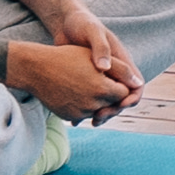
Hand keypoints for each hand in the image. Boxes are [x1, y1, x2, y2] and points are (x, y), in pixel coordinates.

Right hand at [4, 38, 123, 118]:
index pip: (123, 93)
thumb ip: (122, 70)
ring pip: (97, 109)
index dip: (118, 83)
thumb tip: (138, 83)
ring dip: (95, 100)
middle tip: (93, 79)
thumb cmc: (67, 57)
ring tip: (83, 83)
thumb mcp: (96, 58)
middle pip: (111, 103)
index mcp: (103, 90)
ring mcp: (79, 113)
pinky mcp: (68, 117)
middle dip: (107, 92)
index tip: (108, 75)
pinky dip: (81, 105)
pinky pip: (82, 114)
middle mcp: (93, 105)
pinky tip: (74, 91)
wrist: (36, 68)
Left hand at [47, 4, 144, 109]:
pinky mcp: (87, 82)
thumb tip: (105, 69)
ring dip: (101, 114)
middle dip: (113, 110)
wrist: (64, 23)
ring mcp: (100, 78)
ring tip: (90, 122)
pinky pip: (91, 101)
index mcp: (122, 62)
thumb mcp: (92, 32)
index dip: (131, 98)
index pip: (136, 86)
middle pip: (122, 99)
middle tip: (98, 118)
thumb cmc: (81, 23)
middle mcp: (114, 73)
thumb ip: (100, 48)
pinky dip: (86, 111)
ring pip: (107, 103)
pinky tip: (75, 119)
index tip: (119, 105)